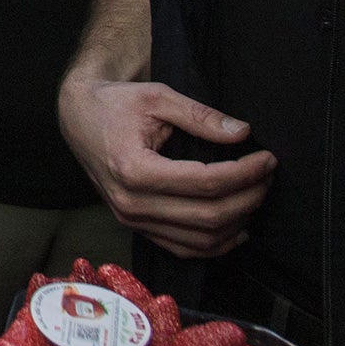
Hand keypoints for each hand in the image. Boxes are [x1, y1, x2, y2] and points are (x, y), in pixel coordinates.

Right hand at [57, 73, 274, 258]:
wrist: (76, 117)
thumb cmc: (113, 103)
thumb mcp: (156, 97)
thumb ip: (200, 116)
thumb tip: (241, 133)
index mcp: (133, 168)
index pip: (206, 182)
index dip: (245, 173)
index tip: (267, 159)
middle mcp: (130, 202)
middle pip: (208, 215)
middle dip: (249, 197)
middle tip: (268, 176)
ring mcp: (131, 218)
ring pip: (200, 240)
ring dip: (237, 221)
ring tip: (256, 195)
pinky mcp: (134, 225)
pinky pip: (182, 248)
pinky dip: (215, 243)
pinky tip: (236, 226)